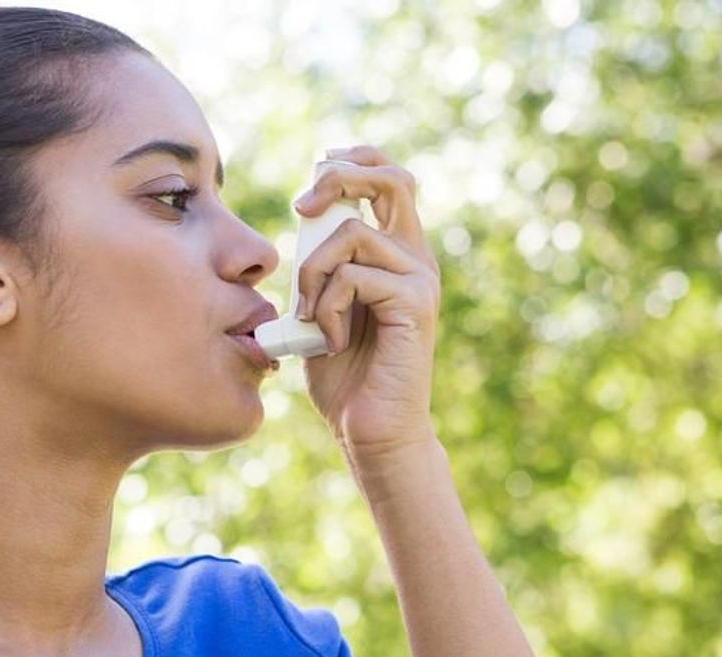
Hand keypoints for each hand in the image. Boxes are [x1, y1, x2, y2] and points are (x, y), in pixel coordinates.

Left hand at [293, 145, 441, 463]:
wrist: (368, 429)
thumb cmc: (342, 376)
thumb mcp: (318, 310)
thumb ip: (318, 269)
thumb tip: (302, 223)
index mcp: (395, 252)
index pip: (387, 178)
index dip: (352, 161)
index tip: (314, 174)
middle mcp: (414, 257)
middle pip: (390, 178)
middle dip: (339, 177)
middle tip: (303, 208)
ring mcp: (419, 279)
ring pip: (353, 235)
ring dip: (313, 273)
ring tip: (309, 317)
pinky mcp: (415, 304)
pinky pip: (355, 277)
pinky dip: (327, 307)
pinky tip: (330, 341)